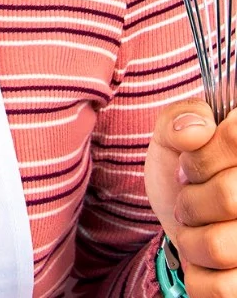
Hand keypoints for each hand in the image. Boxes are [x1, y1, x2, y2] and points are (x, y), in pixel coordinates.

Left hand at [146, 98, 236, 295]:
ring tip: (196, 230)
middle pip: (229, 197)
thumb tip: (195, 131)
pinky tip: (204, 262)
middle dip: (191, 199)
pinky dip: (198, 276)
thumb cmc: (180, 170)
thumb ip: (178, 119)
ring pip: (221, 247)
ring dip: (191, 240)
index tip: (189, 165)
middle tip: (189, 199)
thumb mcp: (170, 136)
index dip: (200, 157)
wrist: (178, 217)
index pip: (236, 138)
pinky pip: (222, 288)